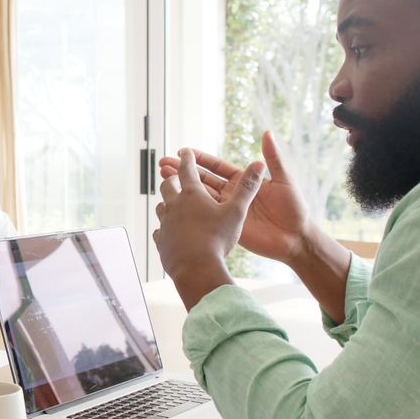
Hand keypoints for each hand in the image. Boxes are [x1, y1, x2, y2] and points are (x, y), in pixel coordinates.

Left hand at [153, 148, 262, 306]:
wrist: (195, 268)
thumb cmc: (217, 238)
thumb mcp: (237, 212)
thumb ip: (247, 188)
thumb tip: (260, 164)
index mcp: (192, 194)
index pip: (187, 168)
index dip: (187, 158)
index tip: (185, 151)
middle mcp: (174, 205)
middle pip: (168, 186)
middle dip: (172, 178)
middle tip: (173, 176)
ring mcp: (165, 223)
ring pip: (161, 207)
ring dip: (166, 203)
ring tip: (170, 203)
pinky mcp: (161, 241)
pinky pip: (159, 231)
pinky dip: (163, 228)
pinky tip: (167, 231)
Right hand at [157, 132, 310, 263]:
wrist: (295, 238)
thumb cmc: (294, 208)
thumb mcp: (284, 180)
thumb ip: (272, 158)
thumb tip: (267, 133)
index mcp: (243, 180)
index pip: (216, 166)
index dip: (199, 159)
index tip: (183, 152)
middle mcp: (232, 193)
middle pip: (202, 179)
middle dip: (182, 171)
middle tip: (164, 163)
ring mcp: (226, 210)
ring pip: (199, 196)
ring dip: (181, 187)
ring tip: (163, 178)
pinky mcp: (226, 225)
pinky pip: (204, 214)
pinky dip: (189, 208)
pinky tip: (174, 203)